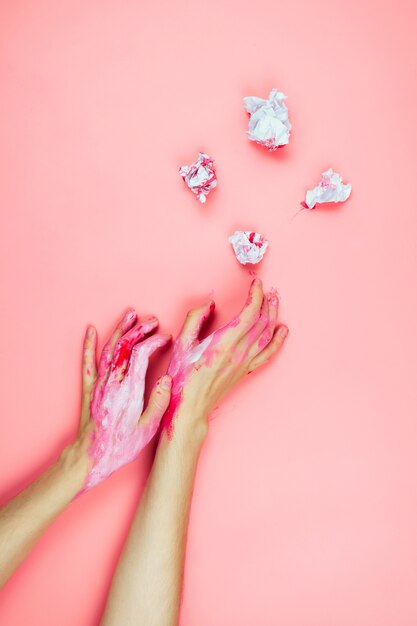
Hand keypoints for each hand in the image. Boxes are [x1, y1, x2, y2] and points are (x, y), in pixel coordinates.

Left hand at [75, 309, 171, 493]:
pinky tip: (91, 331)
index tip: (166, 338)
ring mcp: (99, 383)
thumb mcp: (148, 429)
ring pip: (108, 348)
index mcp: (129, 389)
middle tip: (153, 320)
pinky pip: (88, 362)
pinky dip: (89, 344)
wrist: (91, 456)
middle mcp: (112, 381)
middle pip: (125, 345)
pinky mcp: (89, 389)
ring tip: (130, 314)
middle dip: (140, 329)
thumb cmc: (121, 445)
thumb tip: (166, 379)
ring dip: (120, 329)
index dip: (155, 341)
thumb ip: (159, 402)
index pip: (141, 354)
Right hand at [161, 278, 287, 437]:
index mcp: (223, 342)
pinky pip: (267, 354)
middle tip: (267, 289)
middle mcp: (238, 352)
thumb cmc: (182, 376)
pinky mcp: (246, 371)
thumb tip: (210, 303)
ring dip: (273, 316)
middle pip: (261, 322)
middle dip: (266, 302)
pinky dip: (278, 341)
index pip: (249, 313)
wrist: (191, 405)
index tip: (255, 283)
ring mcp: (245, 363)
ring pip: (267, 335)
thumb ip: (195, 318)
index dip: (255, 295)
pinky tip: (282, 331)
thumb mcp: (181, 343)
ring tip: (275, 301)